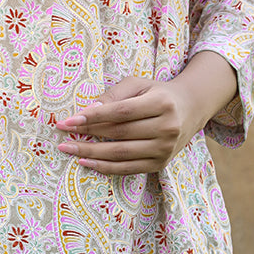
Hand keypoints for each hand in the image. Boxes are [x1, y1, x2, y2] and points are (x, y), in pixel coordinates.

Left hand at [55, 51, 236, 174]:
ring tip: (69, 148)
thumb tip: (87, 110)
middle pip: (120, 134)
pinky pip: (128, 168)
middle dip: (87, 135)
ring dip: (91, 153)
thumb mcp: (138, 85)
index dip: (94, 117)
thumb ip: (113, 95)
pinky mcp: (160, 164)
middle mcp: (167, 128)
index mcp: (162, 103)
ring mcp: (165, 149)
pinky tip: (86, 161)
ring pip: (121, 154)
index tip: (69, 120)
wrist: (190, 109)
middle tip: (62, 135)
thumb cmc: (157, 93)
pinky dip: (105, 167)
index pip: (121, 112)